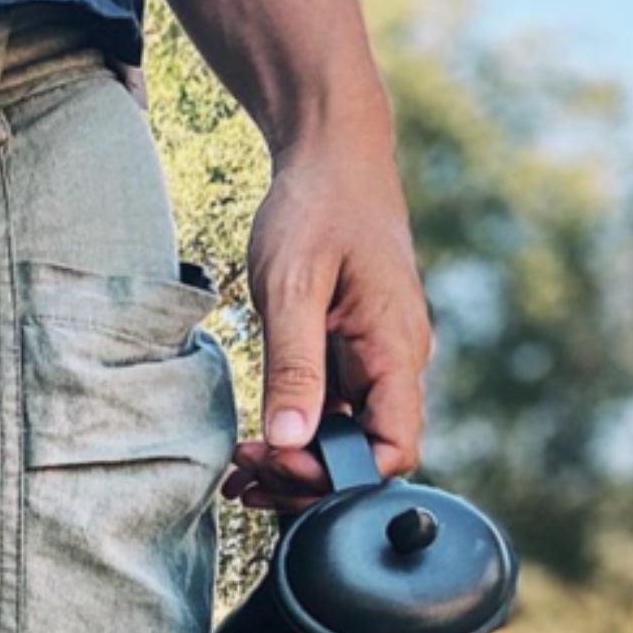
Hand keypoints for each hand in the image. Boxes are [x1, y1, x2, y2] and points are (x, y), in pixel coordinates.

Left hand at [221, 146, 432, 513]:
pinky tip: (250, 450)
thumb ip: (294, 365)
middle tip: (242, 476)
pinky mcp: (346, 354)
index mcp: (396, 349)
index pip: (392, 450)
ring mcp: (371, 361)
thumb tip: (290, 441)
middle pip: (364, 457)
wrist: (330, 154)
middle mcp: (394, 363)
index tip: (276, 461)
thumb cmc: (316, 207)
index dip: (337, 475)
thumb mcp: (293, 285)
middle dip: (305, 479)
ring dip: (292, 465)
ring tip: (236, 475)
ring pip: (341, 440)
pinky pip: (325, 414)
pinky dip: (290, 438)